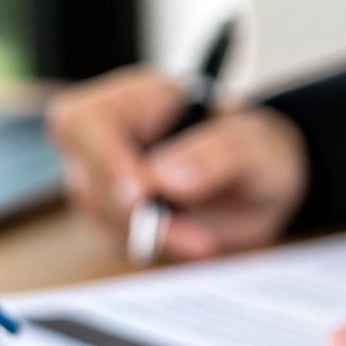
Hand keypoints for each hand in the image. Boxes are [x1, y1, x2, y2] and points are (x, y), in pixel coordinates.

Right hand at [44, 66, 310, 260]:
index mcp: (136, 98)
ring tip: (205, 238)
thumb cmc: (256, 148)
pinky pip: (121, 241)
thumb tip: (164, 179)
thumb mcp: (255, 145)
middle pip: (83, 176)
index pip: (85, 122)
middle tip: (192, 237)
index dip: (104, 159)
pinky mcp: (117, 217)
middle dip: (132, 213)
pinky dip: (159, 247)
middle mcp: (110, 137)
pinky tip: (196, 240)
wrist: (262, 183)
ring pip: (99, 216)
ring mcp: (107, 179)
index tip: (141, 193)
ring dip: (153, 235)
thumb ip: (214, 155)